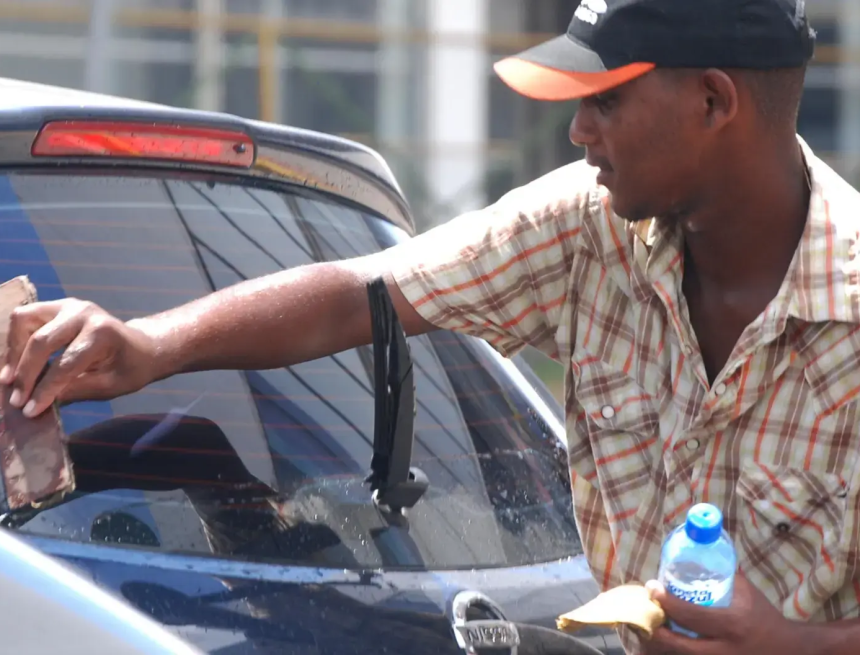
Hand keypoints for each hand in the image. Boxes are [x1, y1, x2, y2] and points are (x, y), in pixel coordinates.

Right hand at [0, 299, 161, 416]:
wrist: (142, 346)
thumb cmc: (129, 368)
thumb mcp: (110, 386)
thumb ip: (75, 391)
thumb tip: (35, 404)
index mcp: (103, 333)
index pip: (65, 364)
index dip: (44, 390)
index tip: (29, 410)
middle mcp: (83, 312)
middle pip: (40, 342)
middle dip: (25, 374)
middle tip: (16, 400)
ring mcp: (68, 305)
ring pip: (23, 320)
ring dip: (13, 351)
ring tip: (10, 380)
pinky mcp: (56, 306)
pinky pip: (24, 318)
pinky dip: (15, 341)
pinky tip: (16, 365)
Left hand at [641, 574, 817, 654]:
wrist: (788, 649)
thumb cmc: (763, 616)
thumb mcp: (746, 592)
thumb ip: (722, 576)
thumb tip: (694, 554)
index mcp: (733, 623)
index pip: (692, 615)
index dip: (667, 602)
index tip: (651, 588)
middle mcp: (726, 648)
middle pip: (681, 645)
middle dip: (657, 630)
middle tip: (644, 612)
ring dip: (662, 644)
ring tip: (649, 628)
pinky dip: (675, 652)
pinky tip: (664, 641)